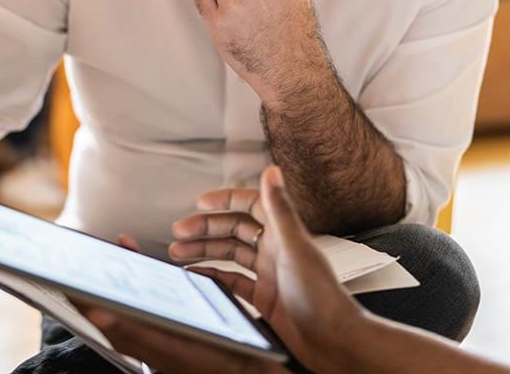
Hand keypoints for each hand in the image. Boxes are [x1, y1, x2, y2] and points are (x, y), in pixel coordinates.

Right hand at [83, 167, 364, 373]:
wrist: (332, 340)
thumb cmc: (320, 296)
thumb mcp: (295, 247)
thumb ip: (280, 209)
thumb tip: (272, 170)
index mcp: (283, 233)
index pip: (251, 205)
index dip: (226, 200)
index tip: (200, 201)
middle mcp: (275, 250)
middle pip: (234, 230)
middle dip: (206, 228)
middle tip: (179, 230)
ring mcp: (269, 274)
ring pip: (230, 255)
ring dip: (204, 251)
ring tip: (177, 252)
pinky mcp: (264, 298)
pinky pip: (233, 281)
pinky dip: (213, 276)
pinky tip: (197, 274)